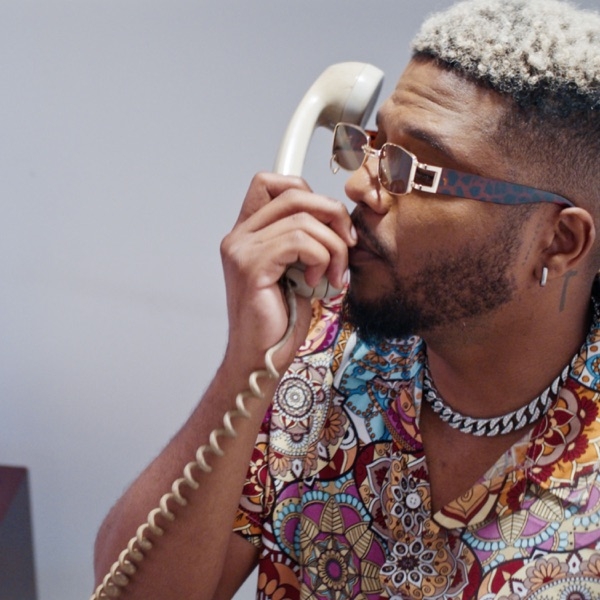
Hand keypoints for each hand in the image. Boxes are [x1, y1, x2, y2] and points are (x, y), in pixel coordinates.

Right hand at [220, 172, 355, 374]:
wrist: (262, 357)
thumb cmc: (280, 319)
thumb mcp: (298, 269)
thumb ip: (305, 239)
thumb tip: (336, 217)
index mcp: (247, 233)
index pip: (271, 183)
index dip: (308, 191)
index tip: (331, 223)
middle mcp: (238, 236)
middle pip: (294, 193)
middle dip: (332, 214)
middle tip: (348, 244)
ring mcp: (241, 249)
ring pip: (303, 219)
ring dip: (333, 247)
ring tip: (335, 275)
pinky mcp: (252, 267)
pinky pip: (301, 242)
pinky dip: (321, 259)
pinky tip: (318, 282)